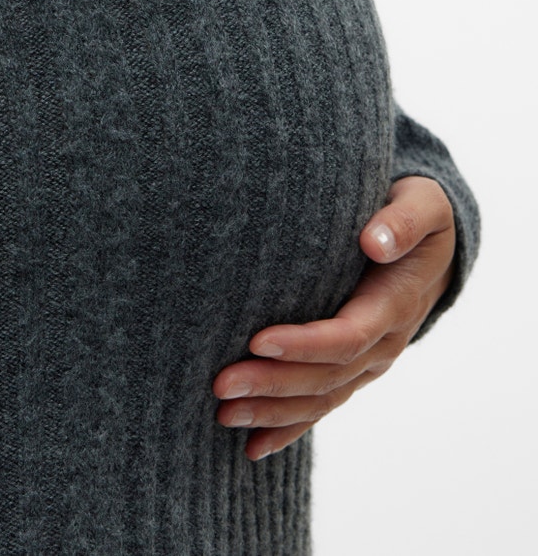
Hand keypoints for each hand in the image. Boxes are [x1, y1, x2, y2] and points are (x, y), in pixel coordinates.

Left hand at [211, 176, 457, 459]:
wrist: (432, 247)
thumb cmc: (418, 214)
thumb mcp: (423, 205)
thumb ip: (402, 220)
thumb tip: (374, 241)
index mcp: (394, 305)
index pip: (346, 336)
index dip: (303, 344)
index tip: (257, 340)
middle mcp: (382, 344)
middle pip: (325, 377)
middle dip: (272, 384)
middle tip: (219, 384)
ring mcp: (367, 363)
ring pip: (319, 399)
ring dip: (272, 411)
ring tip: (223, 413)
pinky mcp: (351, 369)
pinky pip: (321, 405)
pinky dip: (288, 428)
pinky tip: (252, 446)